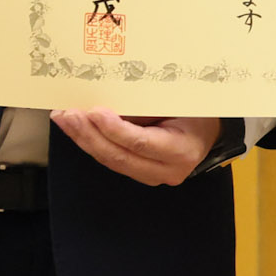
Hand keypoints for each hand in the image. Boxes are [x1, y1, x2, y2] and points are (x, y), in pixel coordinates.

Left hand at [51, 110, 221, 184]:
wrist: (211, 132)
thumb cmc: (198, 111)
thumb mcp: (180, 102)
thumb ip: (148, 106)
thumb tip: (110, 100)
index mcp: (181, 150)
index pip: (141, 143)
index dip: (115, 129)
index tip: (94, 112)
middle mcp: (166, 170)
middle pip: (120, 157)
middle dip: (90, 135)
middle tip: (69, 115)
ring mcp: (152, 176)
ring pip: (111, 161)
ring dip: (84, 139)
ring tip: (64, 119)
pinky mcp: (140, 173)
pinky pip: (112, 160)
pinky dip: (91, 143)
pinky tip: (76, 128)